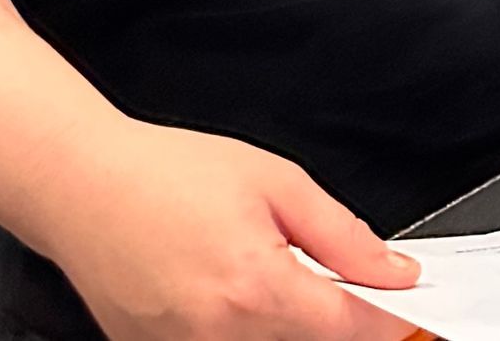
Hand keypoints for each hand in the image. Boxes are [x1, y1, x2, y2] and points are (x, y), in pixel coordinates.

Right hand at [39, 121, 422, 340]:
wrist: (85, 188)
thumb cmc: (171, 174)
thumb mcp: (276, 182)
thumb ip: (342, 234)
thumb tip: (392, 271)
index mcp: (257, 289)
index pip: (349, 329)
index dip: (389, 320)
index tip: (413, 309)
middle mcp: (220, 338)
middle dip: (334, 317)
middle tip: (329, 273)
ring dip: (289, 325)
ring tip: (262, 270)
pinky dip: (245, 331)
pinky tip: (230, 291)